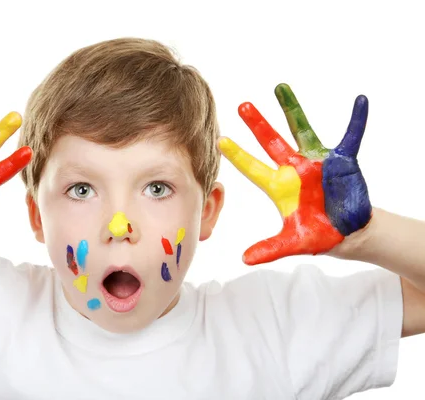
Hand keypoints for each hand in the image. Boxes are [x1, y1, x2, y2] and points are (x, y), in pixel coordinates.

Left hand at [218, 83, 370, 264]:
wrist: (347, 232)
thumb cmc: (318, 234)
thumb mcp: (293, 243)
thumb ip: (270, 249)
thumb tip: (244, 260)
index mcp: (278, 186)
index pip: (253, 168)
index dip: (237, 156)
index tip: (220, 140)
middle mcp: (293, 168)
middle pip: (271, 141)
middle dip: (257, 124)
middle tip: (242, 105)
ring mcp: (316, 161)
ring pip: (301, 129)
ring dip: (291, 109)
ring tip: (279, 87)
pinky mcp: (341, 160)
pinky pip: (350, 135)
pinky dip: (356, 119)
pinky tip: (361, 101)